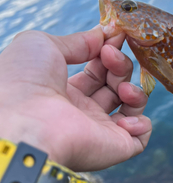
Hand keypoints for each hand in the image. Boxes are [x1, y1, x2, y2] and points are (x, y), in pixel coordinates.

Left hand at [0, 27, 151, 170]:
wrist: (21, 121)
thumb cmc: (22, 81)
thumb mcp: (43, 45)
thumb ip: (77, 40)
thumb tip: (104, 34)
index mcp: (63, 90)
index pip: (96, 70)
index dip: (108, 52)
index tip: (116, 36)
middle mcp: (81, 111)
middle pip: (115, 84)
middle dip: (120, 66)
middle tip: (111, 56)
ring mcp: (98, 130)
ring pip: (131, 108)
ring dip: (133, 90)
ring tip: (122, 87)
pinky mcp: (114, 148)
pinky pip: (140, 139)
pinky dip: (141, 123)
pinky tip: (125, 116)